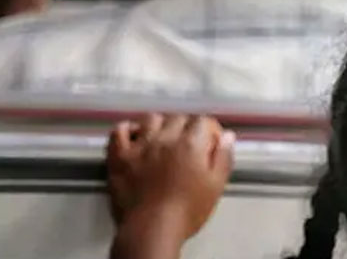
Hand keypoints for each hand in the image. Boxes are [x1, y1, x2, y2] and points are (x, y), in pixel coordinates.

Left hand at [107, 114, 233, 248]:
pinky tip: (134, 136)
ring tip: (162, 138)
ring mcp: (140, 145)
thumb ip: (223, 158)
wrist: (152, 229)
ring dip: (159, 125)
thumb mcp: (215, 187)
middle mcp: (165, 138)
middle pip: (178, 118)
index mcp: (190, 144)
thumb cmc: (187, 211)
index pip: (203, 122)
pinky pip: (119, 131)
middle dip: (186, 127)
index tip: (211, 143)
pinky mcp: (120, 156)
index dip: (209, 131)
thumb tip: (227, 136)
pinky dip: (127, 129)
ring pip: (151, 119)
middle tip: (188, 145)